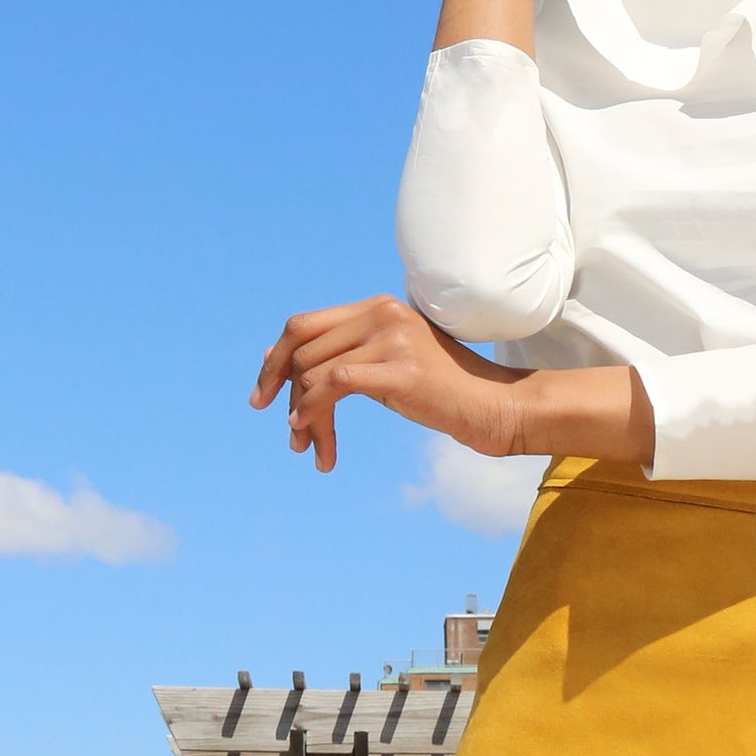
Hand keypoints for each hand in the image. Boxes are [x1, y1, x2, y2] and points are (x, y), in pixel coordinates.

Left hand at [252, 297, 528, 474]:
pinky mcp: (400, 369)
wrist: (492, 407)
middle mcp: (382, 313)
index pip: (303, 325)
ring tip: (309, 449)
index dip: (274, 361)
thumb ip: (340, 355)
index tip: (263, 396)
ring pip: (314, 373)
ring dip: (304, 417)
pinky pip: (334, 385)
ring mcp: (392, 338)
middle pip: (302, 350)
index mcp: (377, 307)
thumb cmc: (440, 392)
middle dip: (285, 395)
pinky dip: (313, 412)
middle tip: (291, 436)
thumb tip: (272, 357)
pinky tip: (313, 436)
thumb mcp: (384, 365)